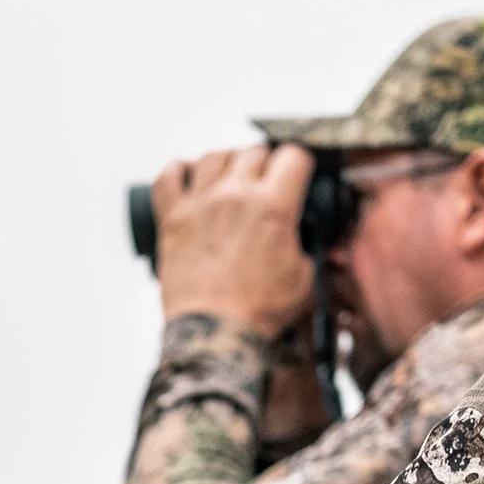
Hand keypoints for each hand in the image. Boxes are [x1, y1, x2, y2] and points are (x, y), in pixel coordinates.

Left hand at [153, 146, 316, 340]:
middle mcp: (234, 196)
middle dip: (265, 163)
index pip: (293, 156)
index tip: (296, 175)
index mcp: (272, 206)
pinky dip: (177, 171)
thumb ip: (313, 251)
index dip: (299, 164)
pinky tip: (187, 177)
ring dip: (226, 162)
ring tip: (230, 178)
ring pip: (213, 156)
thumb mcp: (305, 280)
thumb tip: (316, 242)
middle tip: (265, 183)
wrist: (215, 332)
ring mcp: (200, 204)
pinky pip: (167, 176)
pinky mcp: (172, 218)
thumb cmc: (256, 312)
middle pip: (253, 151)